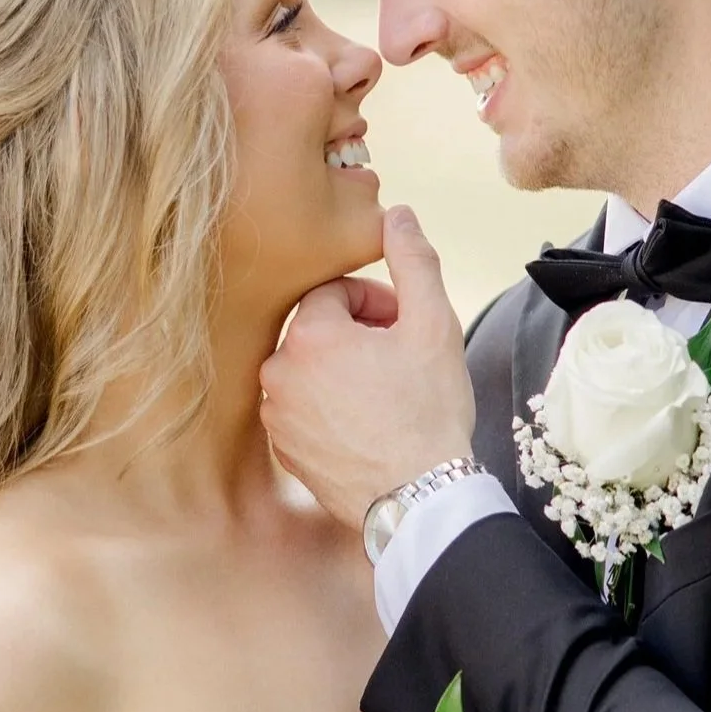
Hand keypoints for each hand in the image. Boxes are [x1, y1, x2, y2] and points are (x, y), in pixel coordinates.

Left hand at [260, 206, 476, 530]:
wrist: (419, 498)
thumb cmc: (428, 413)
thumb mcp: (433, 325)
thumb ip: (413, 259)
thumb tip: (396, 213)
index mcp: (307, 336)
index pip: (334, 292)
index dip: (376, 303)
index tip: (404, 326)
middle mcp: (278, 373)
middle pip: (318, 330)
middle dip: (359, 335)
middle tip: (401, 359)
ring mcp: (276, 416)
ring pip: (310, 370)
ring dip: (345, 371)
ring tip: (386, 394)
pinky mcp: (283, 450)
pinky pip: (304, 409)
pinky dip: (332, 408)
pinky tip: (369, 425)